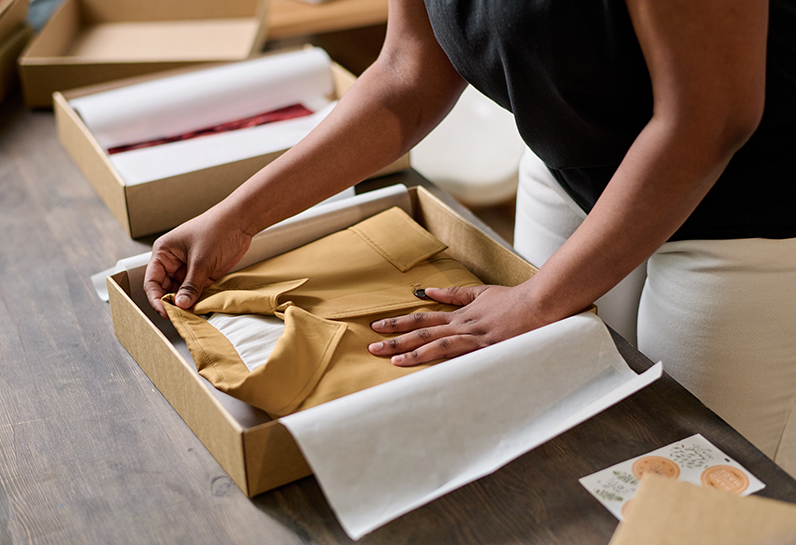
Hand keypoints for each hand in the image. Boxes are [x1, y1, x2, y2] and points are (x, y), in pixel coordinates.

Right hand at [144, 209, 253, 318]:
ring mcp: (189, 268)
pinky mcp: (204, 273)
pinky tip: (203, 308)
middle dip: (172, 303)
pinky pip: (197, 291)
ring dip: (186, 303)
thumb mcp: (202, 260)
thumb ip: (191, 285)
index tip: (166, 312)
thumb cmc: (218, 229)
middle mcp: (173, 261)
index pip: (152, 281)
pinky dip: (199, 300)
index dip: (156, 299)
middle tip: (180, 317)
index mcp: (164, 252)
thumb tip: (181, 305)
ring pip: (181, 293)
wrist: (242, 221)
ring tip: (192, 314)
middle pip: (165, 289)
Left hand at [368, 284, 549, 365]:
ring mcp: (475, 338)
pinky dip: (446, 361)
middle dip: (396, 340)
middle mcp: (462, 326)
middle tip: (371, 348)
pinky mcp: (489, 348)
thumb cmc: (514, 301)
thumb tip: (428, 292)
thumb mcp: (480, 293)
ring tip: (393, 360)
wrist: (540, 304)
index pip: (422, 320)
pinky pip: (464, 356)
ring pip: (439, 345)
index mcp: (459, 315)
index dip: (399, 324)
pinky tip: (431, 369)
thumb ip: (454, 295)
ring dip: (415, 352)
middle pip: (423, 333)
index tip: (377, 327)